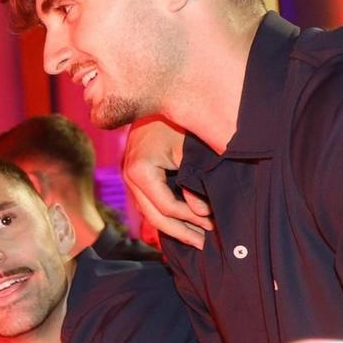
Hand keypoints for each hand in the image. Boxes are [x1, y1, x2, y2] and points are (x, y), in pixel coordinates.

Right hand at [120, 119, 209, 249]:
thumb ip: (195, 185)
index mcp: (140, 170)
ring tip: (196, 238)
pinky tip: (183, 221)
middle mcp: (129, 176)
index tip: (213, 223)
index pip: (165, 206)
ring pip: (149, 212)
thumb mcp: (189, 152)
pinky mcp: (136, 173)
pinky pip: (149, 202)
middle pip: (153, 216)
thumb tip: (200, 213)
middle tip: (204, 244)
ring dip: (173, 226)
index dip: (191, 219)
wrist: (159, 97)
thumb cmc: (176, 122)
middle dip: (180, 232)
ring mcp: (129, 175)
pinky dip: (166, 213)